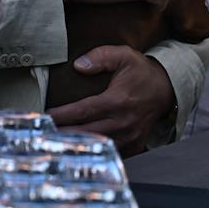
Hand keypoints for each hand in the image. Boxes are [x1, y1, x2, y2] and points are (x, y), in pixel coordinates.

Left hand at [46, 45, 176, 155]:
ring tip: (55, 142)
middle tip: (42, 133)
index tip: (46, 116)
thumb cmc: (140, 71)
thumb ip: (100, 57)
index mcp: (118, 101)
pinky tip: (79, 149)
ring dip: (76, 144)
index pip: (83, 111)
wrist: (166, 88)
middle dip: (63, 133)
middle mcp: (123, 122)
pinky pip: (110, 152)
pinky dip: (94, 151)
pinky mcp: (133, 145)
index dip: (63, 115)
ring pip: (97, 145)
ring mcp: (129, 136)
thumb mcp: (123, 55)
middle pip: (86, 132)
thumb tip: (78, 66)